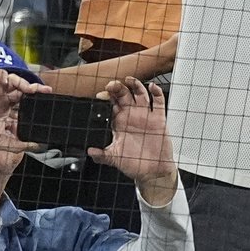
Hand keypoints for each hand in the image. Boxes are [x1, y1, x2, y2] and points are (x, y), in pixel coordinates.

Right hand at [0, 68, 46, 152]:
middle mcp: (3, 100)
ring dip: (22, 81)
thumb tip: (39, 145)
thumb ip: (22, 144)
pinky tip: (6, 83)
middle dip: (34, 87)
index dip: (37, 96)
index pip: (26, 99)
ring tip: (27, 89)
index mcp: (8, 110)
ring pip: (12, 78)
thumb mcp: (5, 142)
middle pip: (22, 87)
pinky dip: (2, 74)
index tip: (48, 96)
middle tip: (44, 90)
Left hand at [89, 77, 178, 204]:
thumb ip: (102, 155)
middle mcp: (132, 117)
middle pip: (125, 96)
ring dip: (135, 85)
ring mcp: (146, 116)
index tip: (103, 93)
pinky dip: (156, 93)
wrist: (152, 170)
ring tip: (129, 80)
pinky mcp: (159, 118)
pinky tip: (152, 87)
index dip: (107, 97)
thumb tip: (90, 151)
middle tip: (113, 84)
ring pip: (140, 95)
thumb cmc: (134, 163)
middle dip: (119, 88)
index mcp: (120, 123)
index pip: (112, 105)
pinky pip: (158, 102)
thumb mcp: (114, 159)